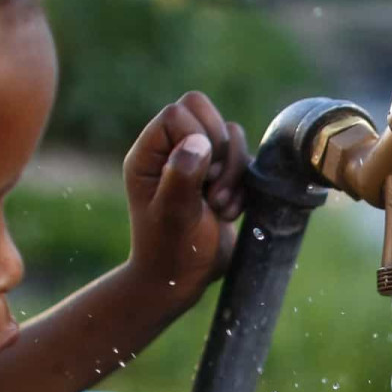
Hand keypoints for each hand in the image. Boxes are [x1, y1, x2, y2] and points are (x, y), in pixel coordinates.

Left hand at [121, 91, 248, 302]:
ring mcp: (196, 161)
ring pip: (229, 133)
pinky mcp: (220, 175)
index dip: (199, 135)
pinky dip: (243, 184)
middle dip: (221, 147)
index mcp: (148, 154)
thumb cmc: (171, 252)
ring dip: (234, 170)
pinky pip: (243, 157)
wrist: (183, 281)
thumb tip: (198, 141)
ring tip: (219, 206)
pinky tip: (228, 212)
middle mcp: (169, 151)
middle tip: (212, 184)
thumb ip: (181, 176)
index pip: (179, 112)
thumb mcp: (173, 215)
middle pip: (204, 109)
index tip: (201, 174)